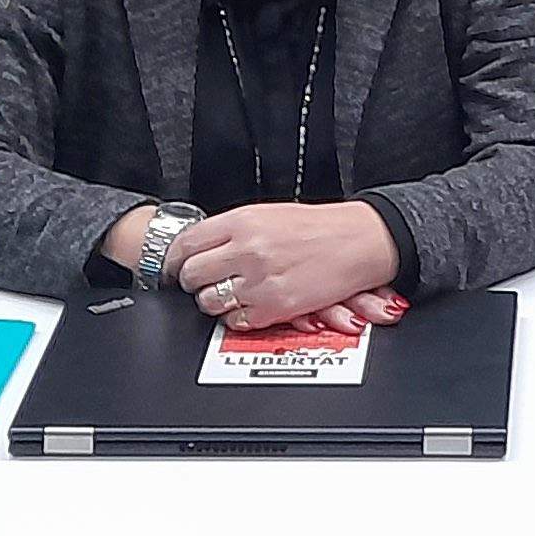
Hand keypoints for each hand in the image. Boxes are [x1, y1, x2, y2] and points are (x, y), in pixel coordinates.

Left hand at [170, 202, 399, 329]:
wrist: (359, 241)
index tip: (176, 266)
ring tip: (229, 292)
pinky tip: (250, 304)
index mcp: (243, 222)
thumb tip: (199, 247)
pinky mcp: (275, 307)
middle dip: (193, 281)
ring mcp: (260, 281)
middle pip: (193, 275)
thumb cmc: (318, 228)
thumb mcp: (267, 214)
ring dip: (214, 300)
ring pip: (210, 301)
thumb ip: (231, 231)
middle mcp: (247, 250)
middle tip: (202, 281)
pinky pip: (235, 321)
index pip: (186, 244)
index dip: (175, 259)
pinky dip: (238, 316)